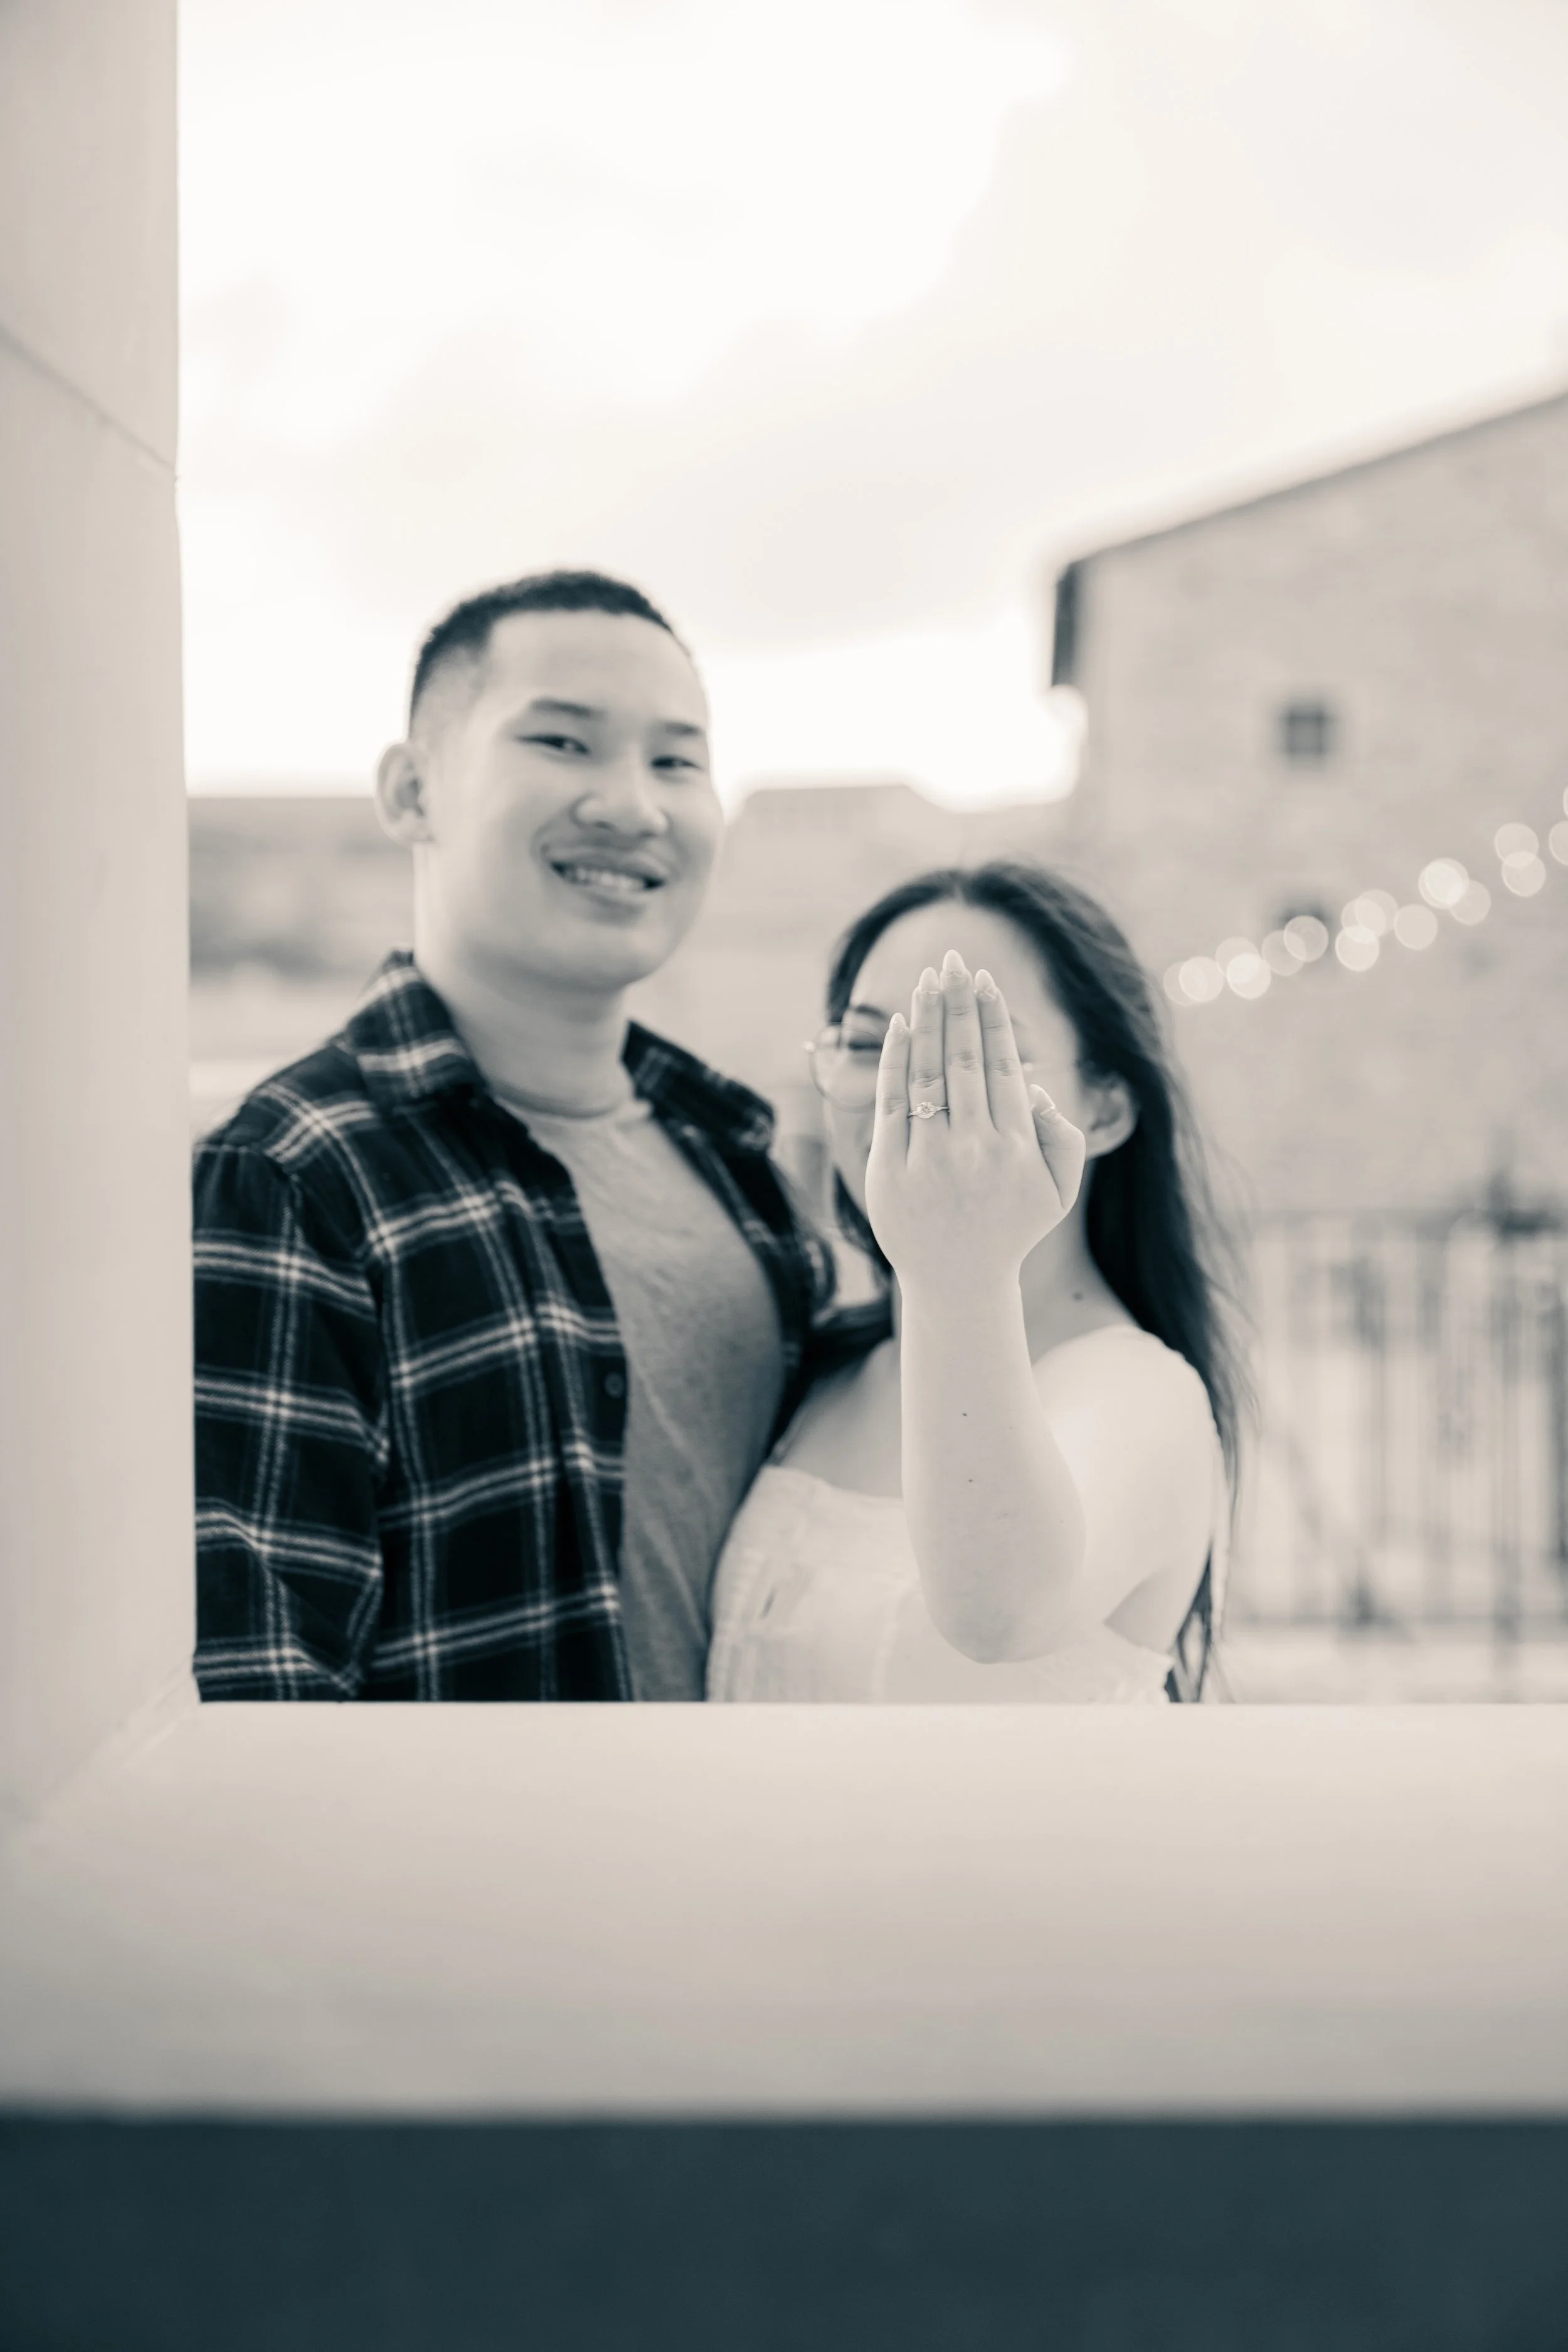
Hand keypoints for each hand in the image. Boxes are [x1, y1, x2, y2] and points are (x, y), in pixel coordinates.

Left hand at [863, 949, 1086, 1289]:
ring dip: (927, 1020)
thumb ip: (1064, 1137)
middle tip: (953, 960)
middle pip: (962, 1059)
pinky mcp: (888, 1171)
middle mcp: (973, 1150)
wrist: (957, 1282)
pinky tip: (901, 1025)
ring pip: (926, 1074)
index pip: (1000, 1066)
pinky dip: (894, 1060)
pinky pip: (890, 1103)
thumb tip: (1035, 1088)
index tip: (983, 980)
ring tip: (927, 980)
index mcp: (1016, 1148)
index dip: (991, 1018)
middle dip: (958, 1003)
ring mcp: (927, 1160)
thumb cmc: (1011, 1228)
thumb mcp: (1059, 1191)